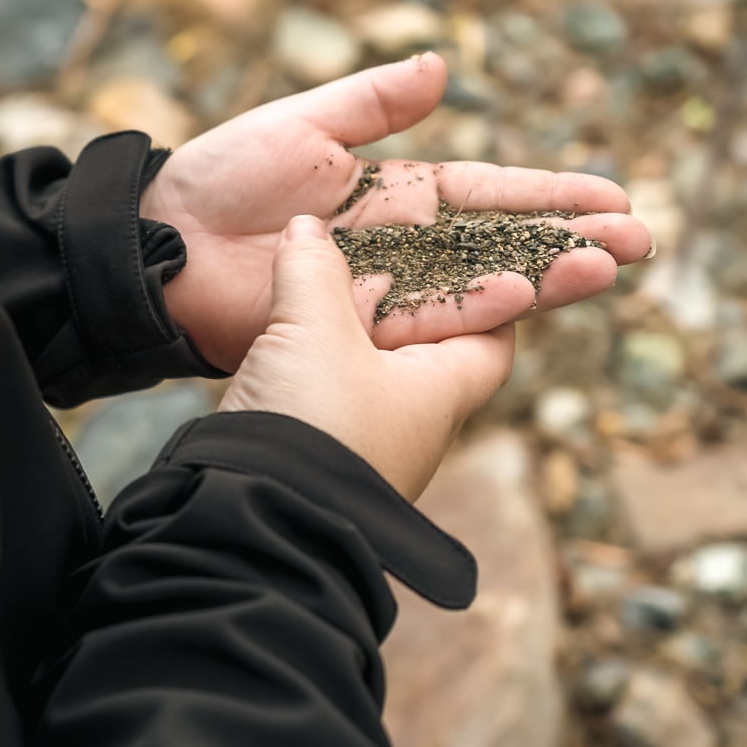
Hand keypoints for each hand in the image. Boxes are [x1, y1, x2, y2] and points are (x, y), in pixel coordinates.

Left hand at [139, 53, 651, 372]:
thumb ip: (372, 101)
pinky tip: (525, 300)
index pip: (491, 192)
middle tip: (640, 246)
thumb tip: (443, 64)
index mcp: (396, 192)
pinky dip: (475, 312)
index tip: (612, 198)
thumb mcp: (301, 123)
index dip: (550, 194)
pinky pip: (426, 322)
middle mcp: (402, 246)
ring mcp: (385, 291)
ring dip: (544, 280)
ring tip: (607, 273)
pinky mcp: (357, 329)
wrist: (158, 246)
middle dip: (571, 243)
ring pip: (479, 286)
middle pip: (503, 243)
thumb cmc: (221, 176)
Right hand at [218, 217, 515, 500]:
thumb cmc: (312, 423)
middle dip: (413, 292)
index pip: (496, 337)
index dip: (496, 293)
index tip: (483, 257)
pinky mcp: (315, 445)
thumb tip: (306, 228)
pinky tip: (293, 322)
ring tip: (338, 272)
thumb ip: (313, 271)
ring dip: (357, 319)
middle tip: (396, 246)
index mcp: (442, 392)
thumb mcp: (314, 330)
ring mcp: (365, 436)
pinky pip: (328, 382)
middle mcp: (412, 419)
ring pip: (372, 361)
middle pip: (429, 342)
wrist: (251, 518)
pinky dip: (318, 347)